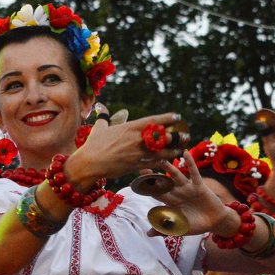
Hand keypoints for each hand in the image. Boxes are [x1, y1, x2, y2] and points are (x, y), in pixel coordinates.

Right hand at [68, 111, 184, 185]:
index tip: (177, 117)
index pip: (154, 120)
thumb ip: (104, 117)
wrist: (89, 163)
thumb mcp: (99, 128)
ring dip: (173, 150)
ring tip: (181, 149)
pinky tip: (170, 161)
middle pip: (163, 137)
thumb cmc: (93, 145)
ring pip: (162, 151)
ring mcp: (137, 153)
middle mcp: (137, 139)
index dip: (167, 118)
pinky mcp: (136, 166)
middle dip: (176, 136)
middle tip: (186, 135)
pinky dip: (163, 162)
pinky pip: (154, 164)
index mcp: (130, 127)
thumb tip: (101, 108)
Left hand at [146, 154, 242, 236]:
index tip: (134, 182)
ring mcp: (188, 188)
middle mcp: (177, 192)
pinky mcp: (199, 186)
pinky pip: (194, 173)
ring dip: (168, 167)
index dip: (146, 188)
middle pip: (163, 182)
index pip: (155, 193)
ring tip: (160, 159)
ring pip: (176, 175)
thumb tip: (148, 234)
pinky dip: (190, 163)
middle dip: (153, 175)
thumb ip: (164, 229)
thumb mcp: (179, 229)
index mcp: (170, 202)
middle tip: (141, 165)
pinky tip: (185, 153)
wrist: (214, 222)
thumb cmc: (195, 225)